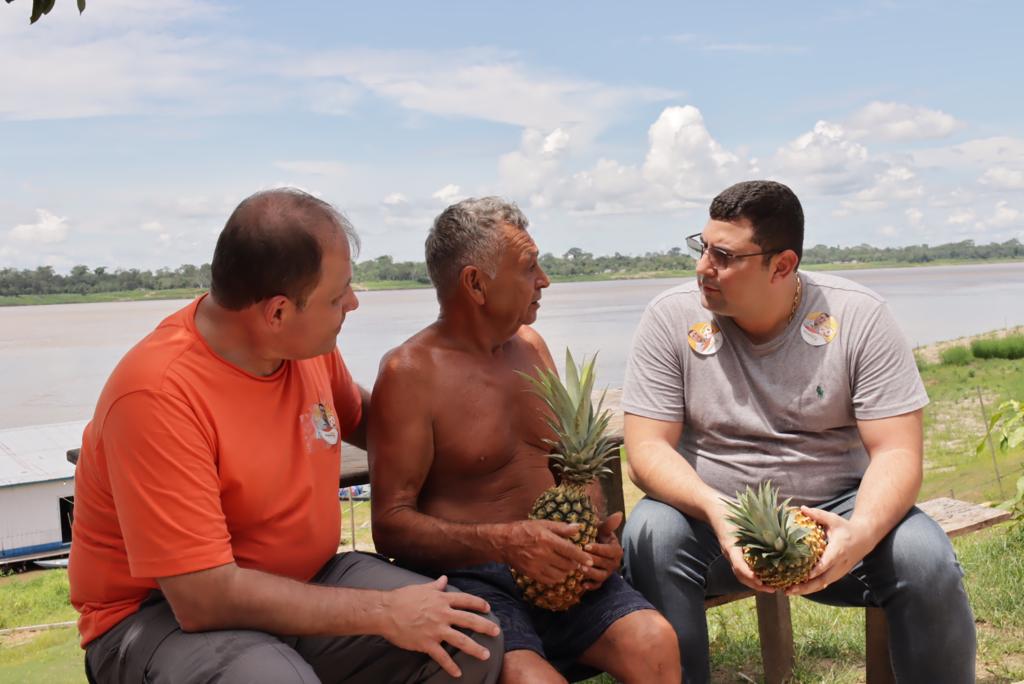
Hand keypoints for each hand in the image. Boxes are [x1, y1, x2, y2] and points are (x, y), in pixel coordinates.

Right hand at [379, 576, 500, 677]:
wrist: (386, 612)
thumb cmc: (402, 598)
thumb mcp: (421, 588)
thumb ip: (435, 586)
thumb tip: (444, 579)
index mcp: (442, 600)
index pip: (466, 601)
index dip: (478, 604)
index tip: (487, 608)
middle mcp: (442, 614)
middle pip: (469, 620)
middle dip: (485, 626)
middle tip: (496, 631)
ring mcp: (436, 630)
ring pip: (461, 640)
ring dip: (475, 648)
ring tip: (486, 655)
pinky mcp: (427, 643)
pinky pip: (442, 657)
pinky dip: (451, 666)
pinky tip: (458, 673)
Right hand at [502, 519, 592, 584]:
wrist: (503, 543)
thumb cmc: (524, 530)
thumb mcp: (542, 524)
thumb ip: (561, 528)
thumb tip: (578, 528)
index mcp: (547, 539)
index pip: (570, 551)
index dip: (582, 557)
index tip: (590, 560)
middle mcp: (543, 554)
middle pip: (567, 564)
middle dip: (574, 563)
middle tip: (575, 560)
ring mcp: (537, 566)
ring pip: (560, 574)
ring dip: (566, 571)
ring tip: (565, 565)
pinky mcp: (532, 574)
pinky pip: (550, 580)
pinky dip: (556, 577)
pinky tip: (555, 570)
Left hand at [582, 512, 623, 590]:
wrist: (595, 545)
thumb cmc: (598, 535)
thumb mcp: (603, 529)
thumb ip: (609, 524)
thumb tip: (619, 514)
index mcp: (616, 550)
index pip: (609, 551)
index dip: (598, 549)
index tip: (586, 546)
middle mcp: (614, 563)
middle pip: (604, 564)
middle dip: (592, 561)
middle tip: (580, 559)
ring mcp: (608, 573)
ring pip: (601, 576)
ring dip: (591, 573)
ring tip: (580, 569)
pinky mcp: (601, 580)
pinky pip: (597, 585)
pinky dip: (591, 586)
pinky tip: (582, 584)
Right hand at [710, 505, 772, 593]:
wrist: (715, 511)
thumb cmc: (730, 513)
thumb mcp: (743, 516)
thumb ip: (759, 519)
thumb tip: (779, 518)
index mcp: (731, 545)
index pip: (738, 565)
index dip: (750, 575)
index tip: (761, 582)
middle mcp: (730, 553)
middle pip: (740, 575)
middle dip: (755, 585)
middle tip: (772, 590)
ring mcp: (730, 555)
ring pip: (740, 575)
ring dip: (754, 584)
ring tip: (769, 588)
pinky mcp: (733, 554)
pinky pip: (741, 569)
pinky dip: (751, 577)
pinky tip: (763, 578)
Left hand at [785, 507, 870, 596]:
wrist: (864, 539)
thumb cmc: (846, 528)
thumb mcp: (833, 519)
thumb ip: (818, 515)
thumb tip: (802, 508)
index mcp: (838, 550)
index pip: (828, 562)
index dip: (817, 570)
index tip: (805, 575)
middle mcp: (839, 564)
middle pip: (823, 579)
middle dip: (806, 586)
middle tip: (789, 589)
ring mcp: (838, 572)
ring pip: (822, 585)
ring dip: (806, 590)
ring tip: (788, 592)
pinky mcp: (836, 576)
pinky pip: (823, 584)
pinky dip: (810, 589)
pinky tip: (797, 590)